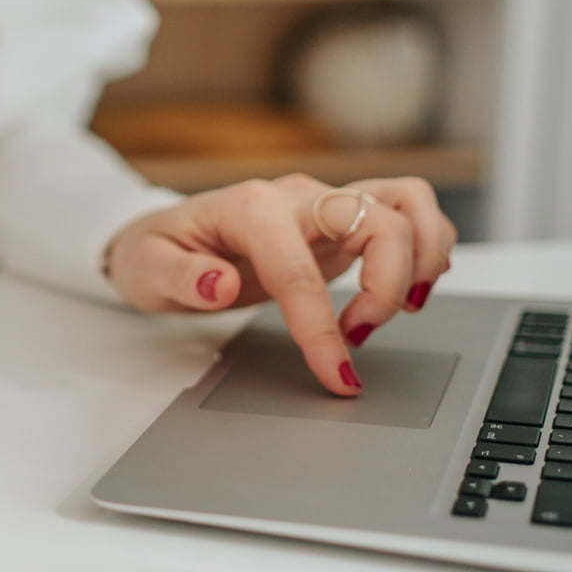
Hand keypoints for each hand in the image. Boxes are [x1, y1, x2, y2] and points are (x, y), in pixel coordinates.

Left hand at [103, 174, 457, 395]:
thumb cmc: (152, 252)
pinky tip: (410, 285)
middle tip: (358, 336)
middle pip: (380, 219)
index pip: (299, 270)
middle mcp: (296, 197)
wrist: (158, 236)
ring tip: (403, 306)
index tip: (338, 374)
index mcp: (250, 208)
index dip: (321, 327)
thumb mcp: (144, 269)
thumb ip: (181, 276)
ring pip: (408, 202)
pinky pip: (407, 211)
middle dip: (388, 285)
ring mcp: (323, 203)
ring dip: (424, 256)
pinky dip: (427, 244)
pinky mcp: (342, 219)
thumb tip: (218, 284)